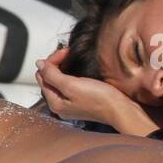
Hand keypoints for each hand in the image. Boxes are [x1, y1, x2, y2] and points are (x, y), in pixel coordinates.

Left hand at [35, 48, 149, 131]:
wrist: (123, 110)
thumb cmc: (100, 99)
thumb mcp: (72, 85)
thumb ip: (52, 74)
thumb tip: (39, 64)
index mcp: (54, 103)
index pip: (42, 76)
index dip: (51, 61)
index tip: (66, 52)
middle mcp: (60, 105)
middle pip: (50, 79)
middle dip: (56, 64)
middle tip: (69, 52)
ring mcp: (72, 104)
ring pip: (60, 81)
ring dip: (63, 68)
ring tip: (72, 58)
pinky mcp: (83, 102)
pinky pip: (70, 86)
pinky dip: (71, 75)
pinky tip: (79, 71)